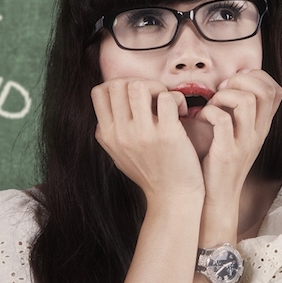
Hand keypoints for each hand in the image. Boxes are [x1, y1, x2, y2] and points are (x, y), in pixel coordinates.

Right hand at [92, 78, 203, 200]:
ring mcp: (143, 134)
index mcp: (107, 135)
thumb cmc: (150, 173)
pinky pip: (167, 98)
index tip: (136, 97)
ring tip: (167, 103)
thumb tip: (110, 102)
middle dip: (139, 83)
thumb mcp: (119, 154)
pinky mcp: (168, 135)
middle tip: (154, 98)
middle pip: (118, 84)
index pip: (99, 91)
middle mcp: (121, 134)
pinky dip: (177, 99)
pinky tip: (182, 113)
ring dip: (157, 88)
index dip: (118, 85)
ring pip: (139, 86)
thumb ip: (111, 129)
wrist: (172, 198)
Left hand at [194, 70, 281, 206]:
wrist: (218, 197)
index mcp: (262, 126)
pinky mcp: (227, 152)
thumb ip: (239, 112)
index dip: (255, 77)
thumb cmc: (220, 162)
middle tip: (221, 91)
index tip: (233, 85)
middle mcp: (259, 132)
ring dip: (224, 96)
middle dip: (241, 80)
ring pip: (246, 101)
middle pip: (266, 90)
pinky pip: (222, 119)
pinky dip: (208, 112)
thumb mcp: (238, 135)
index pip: (275, 89)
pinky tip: (200, 119)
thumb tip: (228, 83)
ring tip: (211, 106)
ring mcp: (245, 142)